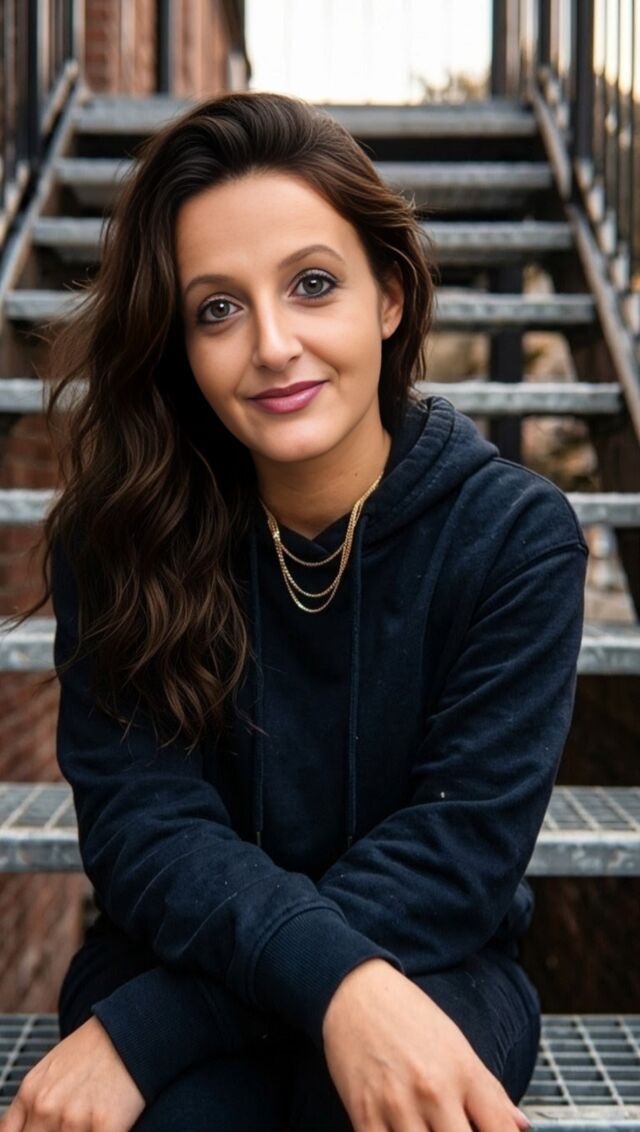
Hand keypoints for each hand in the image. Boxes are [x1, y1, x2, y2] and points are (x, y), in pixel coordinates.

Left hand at [0, 1015, 145, 1131]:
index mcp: (30, 1094)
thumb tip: (16, 1130)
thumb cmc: (95, 1050)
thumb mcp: (49, 1070)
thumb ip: (28, 1106)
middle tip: (76, 1121)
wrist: (133, 1029)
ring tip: (92, 1118)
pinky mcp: (106, 1126)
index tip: (45, 1129)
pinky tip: (110, 1124)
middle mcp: (46, 1108)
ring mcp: (74, 1118)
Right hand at [322, 958, 531, 1131]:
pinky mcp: (363, 1114)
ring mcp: (397, 1105)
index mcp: (464, 1073)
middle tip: (456, 1130)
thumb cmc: (410, 1018)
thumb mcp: (458, 1046)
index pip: (500, 1131)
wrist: (355, 991)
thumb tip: (522, 1127)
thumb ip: (491, 1093)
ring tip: (430, 1131)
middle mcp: (434, 1090)